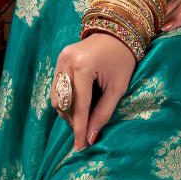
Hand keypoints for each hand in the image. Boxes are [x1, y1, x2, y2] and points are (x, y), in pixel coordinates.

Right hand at [51, 32, 136, 149]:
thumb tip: (91, 137)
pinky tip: (79, 104)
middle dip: (73, 121)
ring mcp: (61, 59)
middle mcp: (67, 62)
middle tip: (85, 134)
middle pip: (64, 103)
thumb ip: (104, 113)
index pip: (79, 106)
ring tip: (83, 118)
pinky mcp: (59, 58)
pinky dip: (67, 100)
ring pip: (57, 97)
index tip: (80, 147)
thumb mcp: (118, 88)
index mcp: (83, 67)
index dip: (79, 129)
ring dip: (68, 112)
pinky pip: (58, 87)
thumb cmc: (123, 59)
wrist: (118, 32)